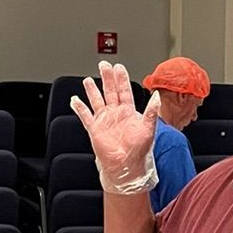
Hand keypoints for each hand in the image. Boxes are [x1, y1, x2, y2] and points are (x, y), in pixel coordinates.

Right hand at [70, 62, 160, 195]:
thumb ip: (152, 111)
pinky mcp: (95, 130)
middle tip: (104, 65)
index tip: (119, 67)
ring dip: (92, 90)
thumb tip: (157, 95)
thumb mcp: (149, 129)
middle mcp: (116, 114)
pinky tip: (75, 100)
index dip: (121, 78)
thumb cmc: (140, 151)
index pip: (124, 90)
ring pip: (97, 101)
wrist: (127, 168)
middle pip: (110, 91)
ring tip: (88, 80)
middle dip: (107, 78)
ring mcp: (105, 121)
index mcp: (129, 112)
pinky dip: (80, 108)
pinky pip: (86, 116)